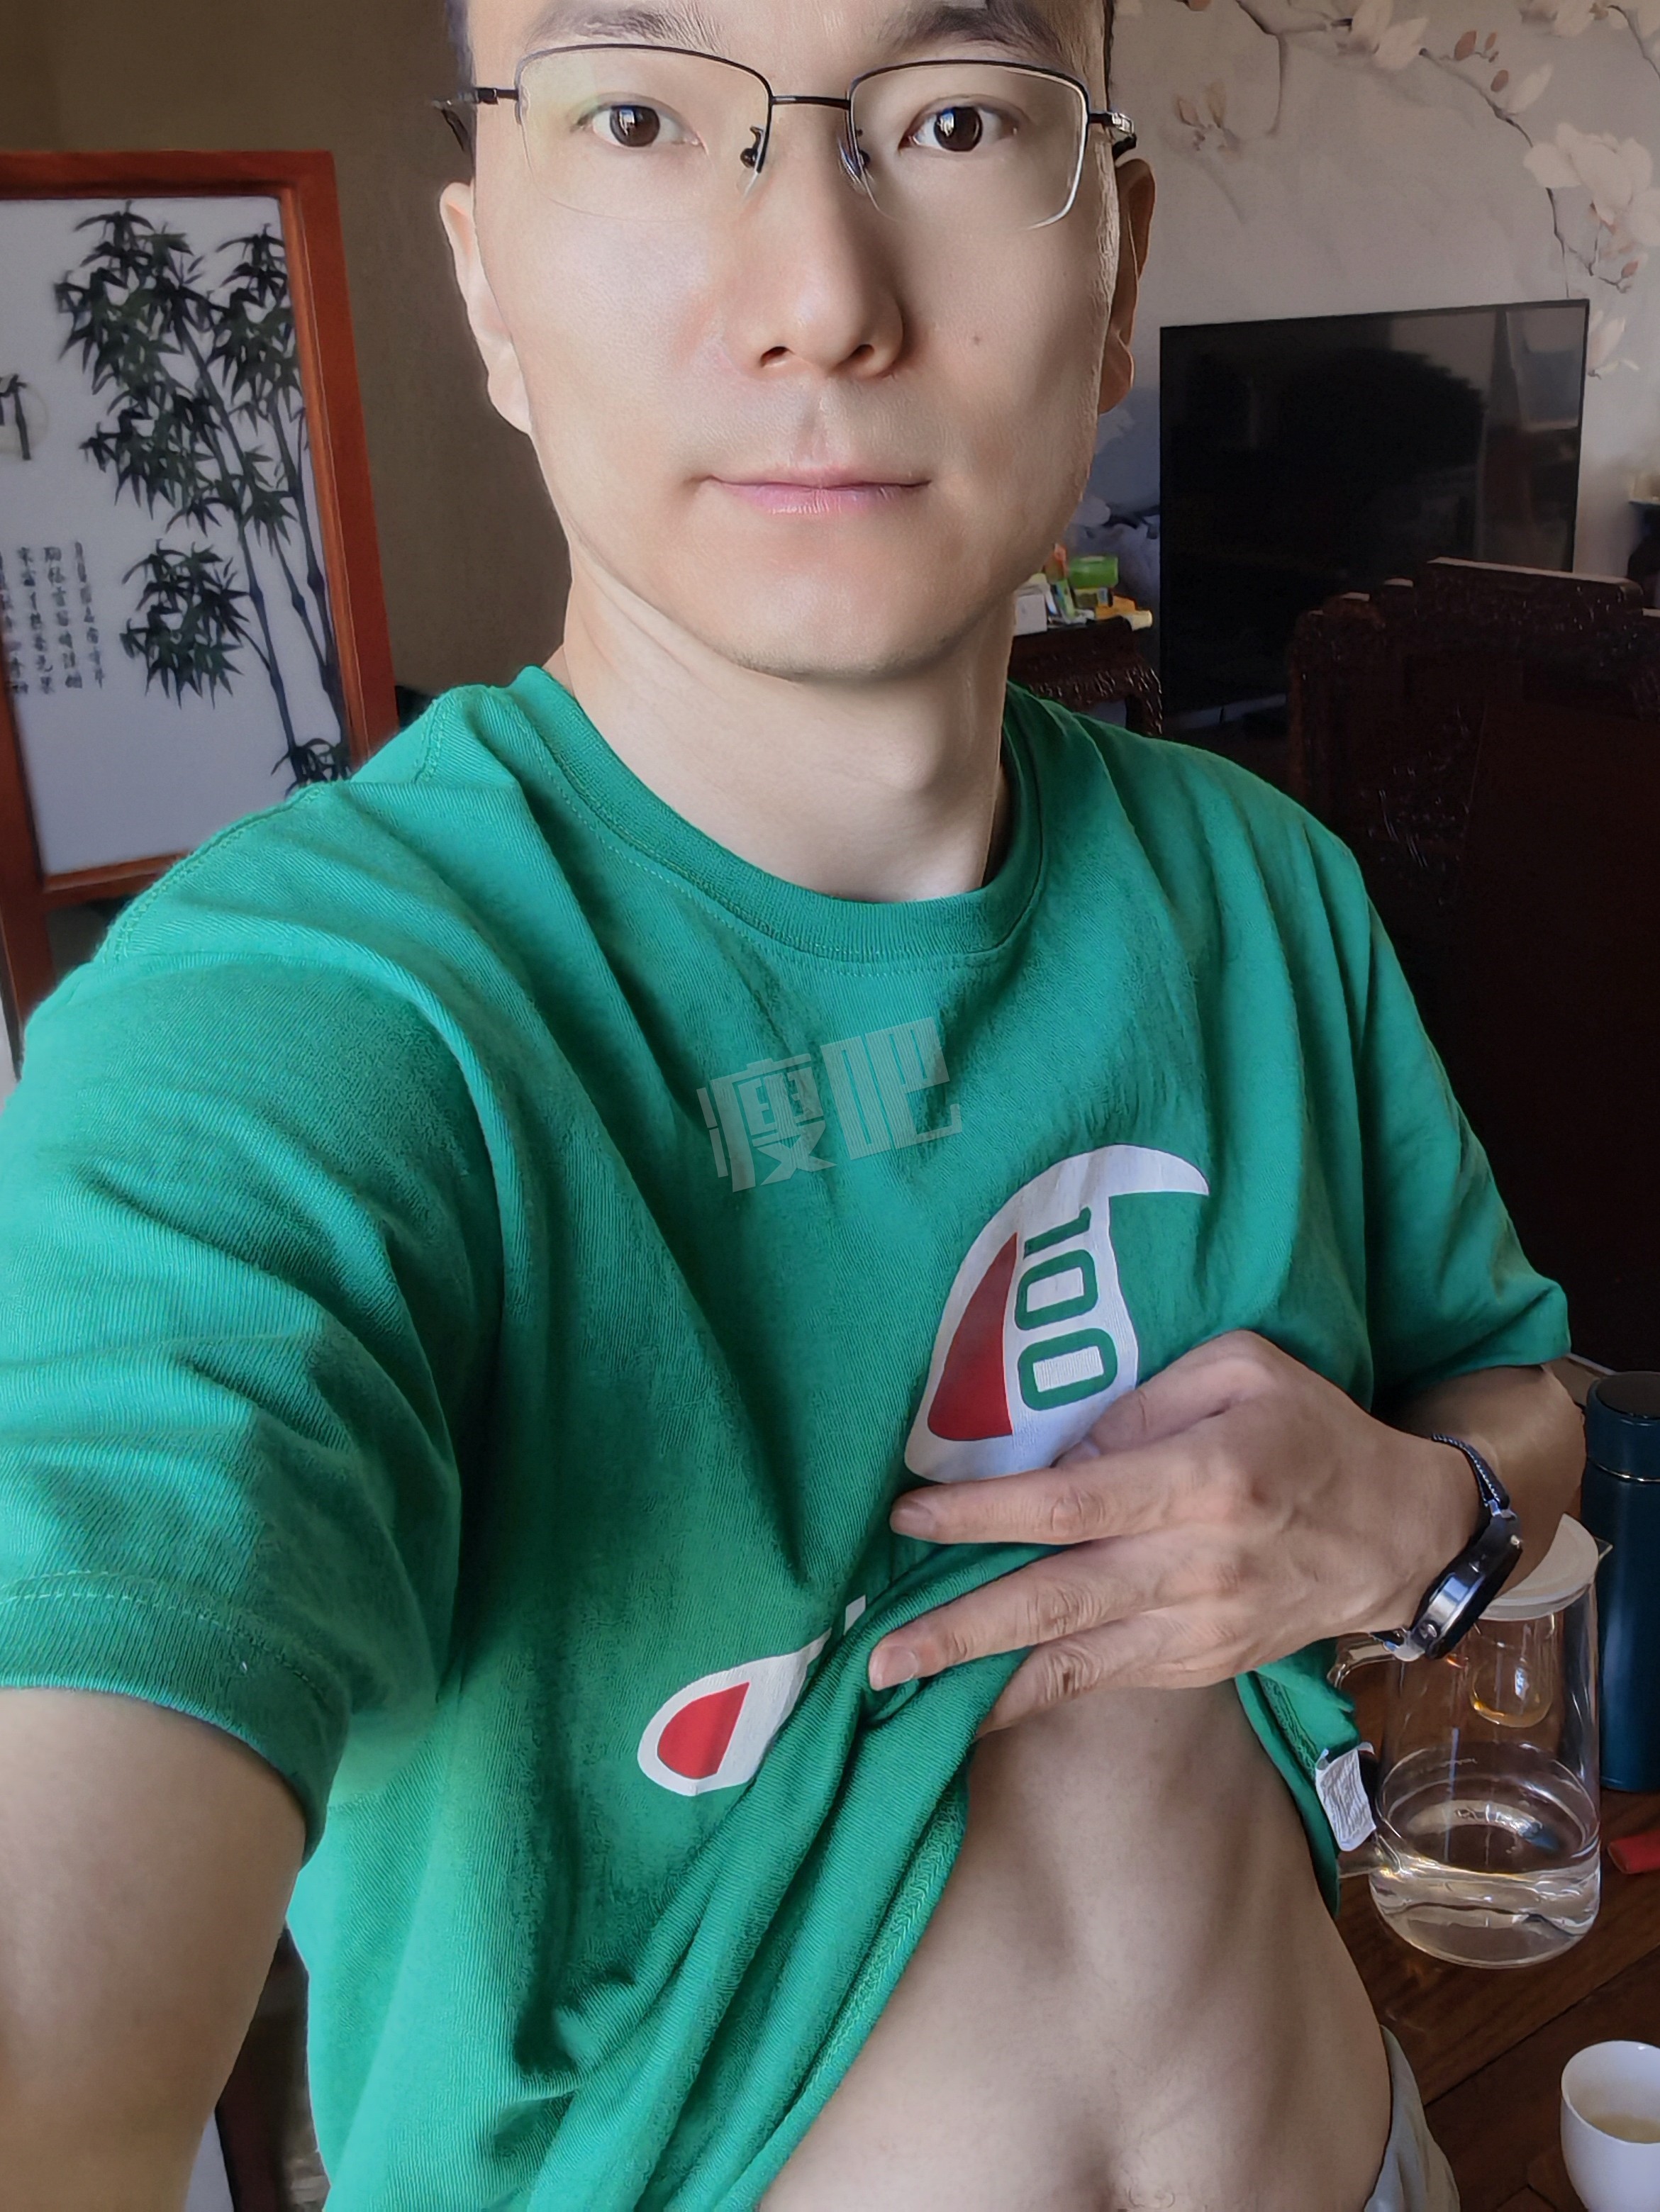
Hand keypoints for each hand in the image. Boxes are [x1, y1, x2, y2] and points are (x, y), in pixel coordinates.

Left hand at [868, 1331, 1477, 1732]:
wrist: (1400, 1536)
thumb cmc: (1313, 1431)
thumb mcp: (1241, 1367)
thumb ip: (1145, 1399)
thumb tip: (1062, 1449)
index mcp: (1202, 1480)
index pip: (1068, 1504)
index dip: (982, 1514)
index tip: (909, 1517)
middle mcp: (1195, 1565)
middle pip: (1055, 1600)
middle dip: (958, 1630)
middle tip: (875, 1655)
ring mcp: (1200, 1628)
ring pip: (1071, 1660)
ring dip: (979, 1678)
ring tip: (896, 1688)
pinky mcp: (1202, 1664)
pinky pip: (1103, 1681)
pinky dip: (1035, 1694)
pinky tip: (974, 1700)